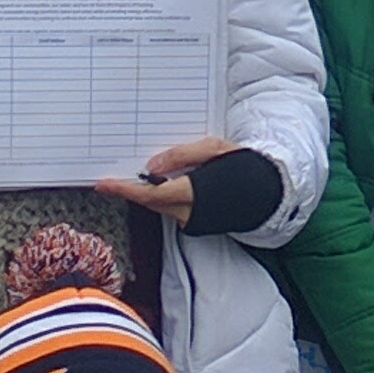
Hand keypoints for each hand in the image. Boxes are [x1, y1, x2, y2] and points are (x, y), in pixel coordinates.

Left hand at [94, 139, 240, 223]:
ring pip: (158, 207)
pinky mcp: (194, 223)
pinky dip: (159, 197)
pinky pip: (169, 209)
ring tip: (134, 176)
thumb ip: (182, 155)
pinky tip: (158, 183)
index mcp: (195, 192)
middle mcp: (190, 212)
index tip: (104, 184)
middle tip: (112, 178)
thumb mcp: (215, 149)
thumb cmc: (243, 165)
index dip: (125, 189)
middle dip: (130, 190)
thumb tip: (151, 166)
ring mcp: (192, 221)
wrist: (268, 191)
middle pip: (149, 202)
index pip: (151, 193)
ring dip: (145, 193)